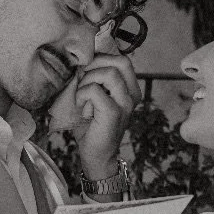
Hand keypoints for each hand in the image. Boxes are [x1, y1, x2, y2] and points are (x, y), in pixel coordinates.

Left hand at [49, 50, 141, 178]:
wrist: (96, 155)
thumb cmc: (92, 126)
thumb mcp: (94, 97)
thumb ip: (94, 79)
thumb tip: (81, 61)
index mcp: (130, 89)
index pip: (122, 59)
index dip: (101, 58)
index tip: (86, 70)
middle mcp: (132, 95)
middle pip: (120, 61)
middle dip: (95, 64)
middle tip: (82, 79)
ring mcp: (125, 104)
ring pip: (109, 73)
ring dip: (88, 81)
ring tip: (82, 96)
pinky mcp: (114, 113)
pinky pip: (95, 90)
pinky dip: (82, 94)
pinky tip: (81, 107)